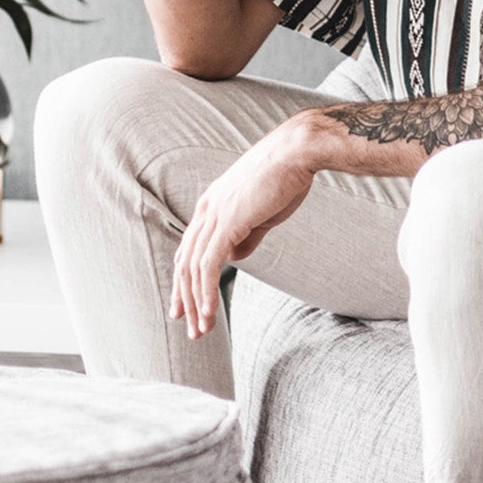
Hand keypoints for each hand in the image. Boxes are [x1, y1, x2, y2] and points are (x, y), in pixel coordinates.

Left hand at [170, 118, 318, 338]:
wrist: (297, 152)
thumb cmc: (286, 178)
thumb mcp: (263, 213)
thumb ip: (247, 235)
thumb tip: (235, 258)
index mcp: (212, 204)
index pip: (190, 249)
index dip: (186, 281)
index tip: (187, 307)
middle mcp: (205, 210)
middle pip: (185, 263)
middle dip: (186, 299)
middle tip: (191, 329)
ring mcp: (214, 216)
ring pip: (193, 270)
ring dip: (196, 304)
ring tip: (202, 331)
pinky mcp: (227, 223)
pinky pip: (209, 266)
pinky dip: (206, 293)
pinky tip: (209, 314)